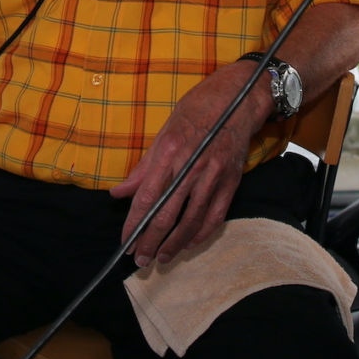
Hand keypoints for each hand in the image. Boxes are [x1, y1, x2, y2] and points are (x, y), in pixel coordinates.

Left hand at [109, 61, 271, 266]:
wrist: (238, 99)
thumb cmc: (197, 111)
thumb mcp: (164, 132)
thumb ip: (143, 167)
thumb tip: (119, 193)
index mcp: (170, 152)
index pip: (147, 197)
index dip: (134, 224)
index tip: (126, 242)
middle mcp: (192, 166)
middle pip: (167, 214)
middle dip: (151, 242)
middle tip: (140, 260)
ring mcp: (214, 175)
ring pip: (192, 221)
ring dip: (175, 244)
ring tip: (162, 258)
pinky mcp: (232, 182)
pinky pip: (215, 216)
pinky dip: (201, 234)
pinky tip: (189, 244)